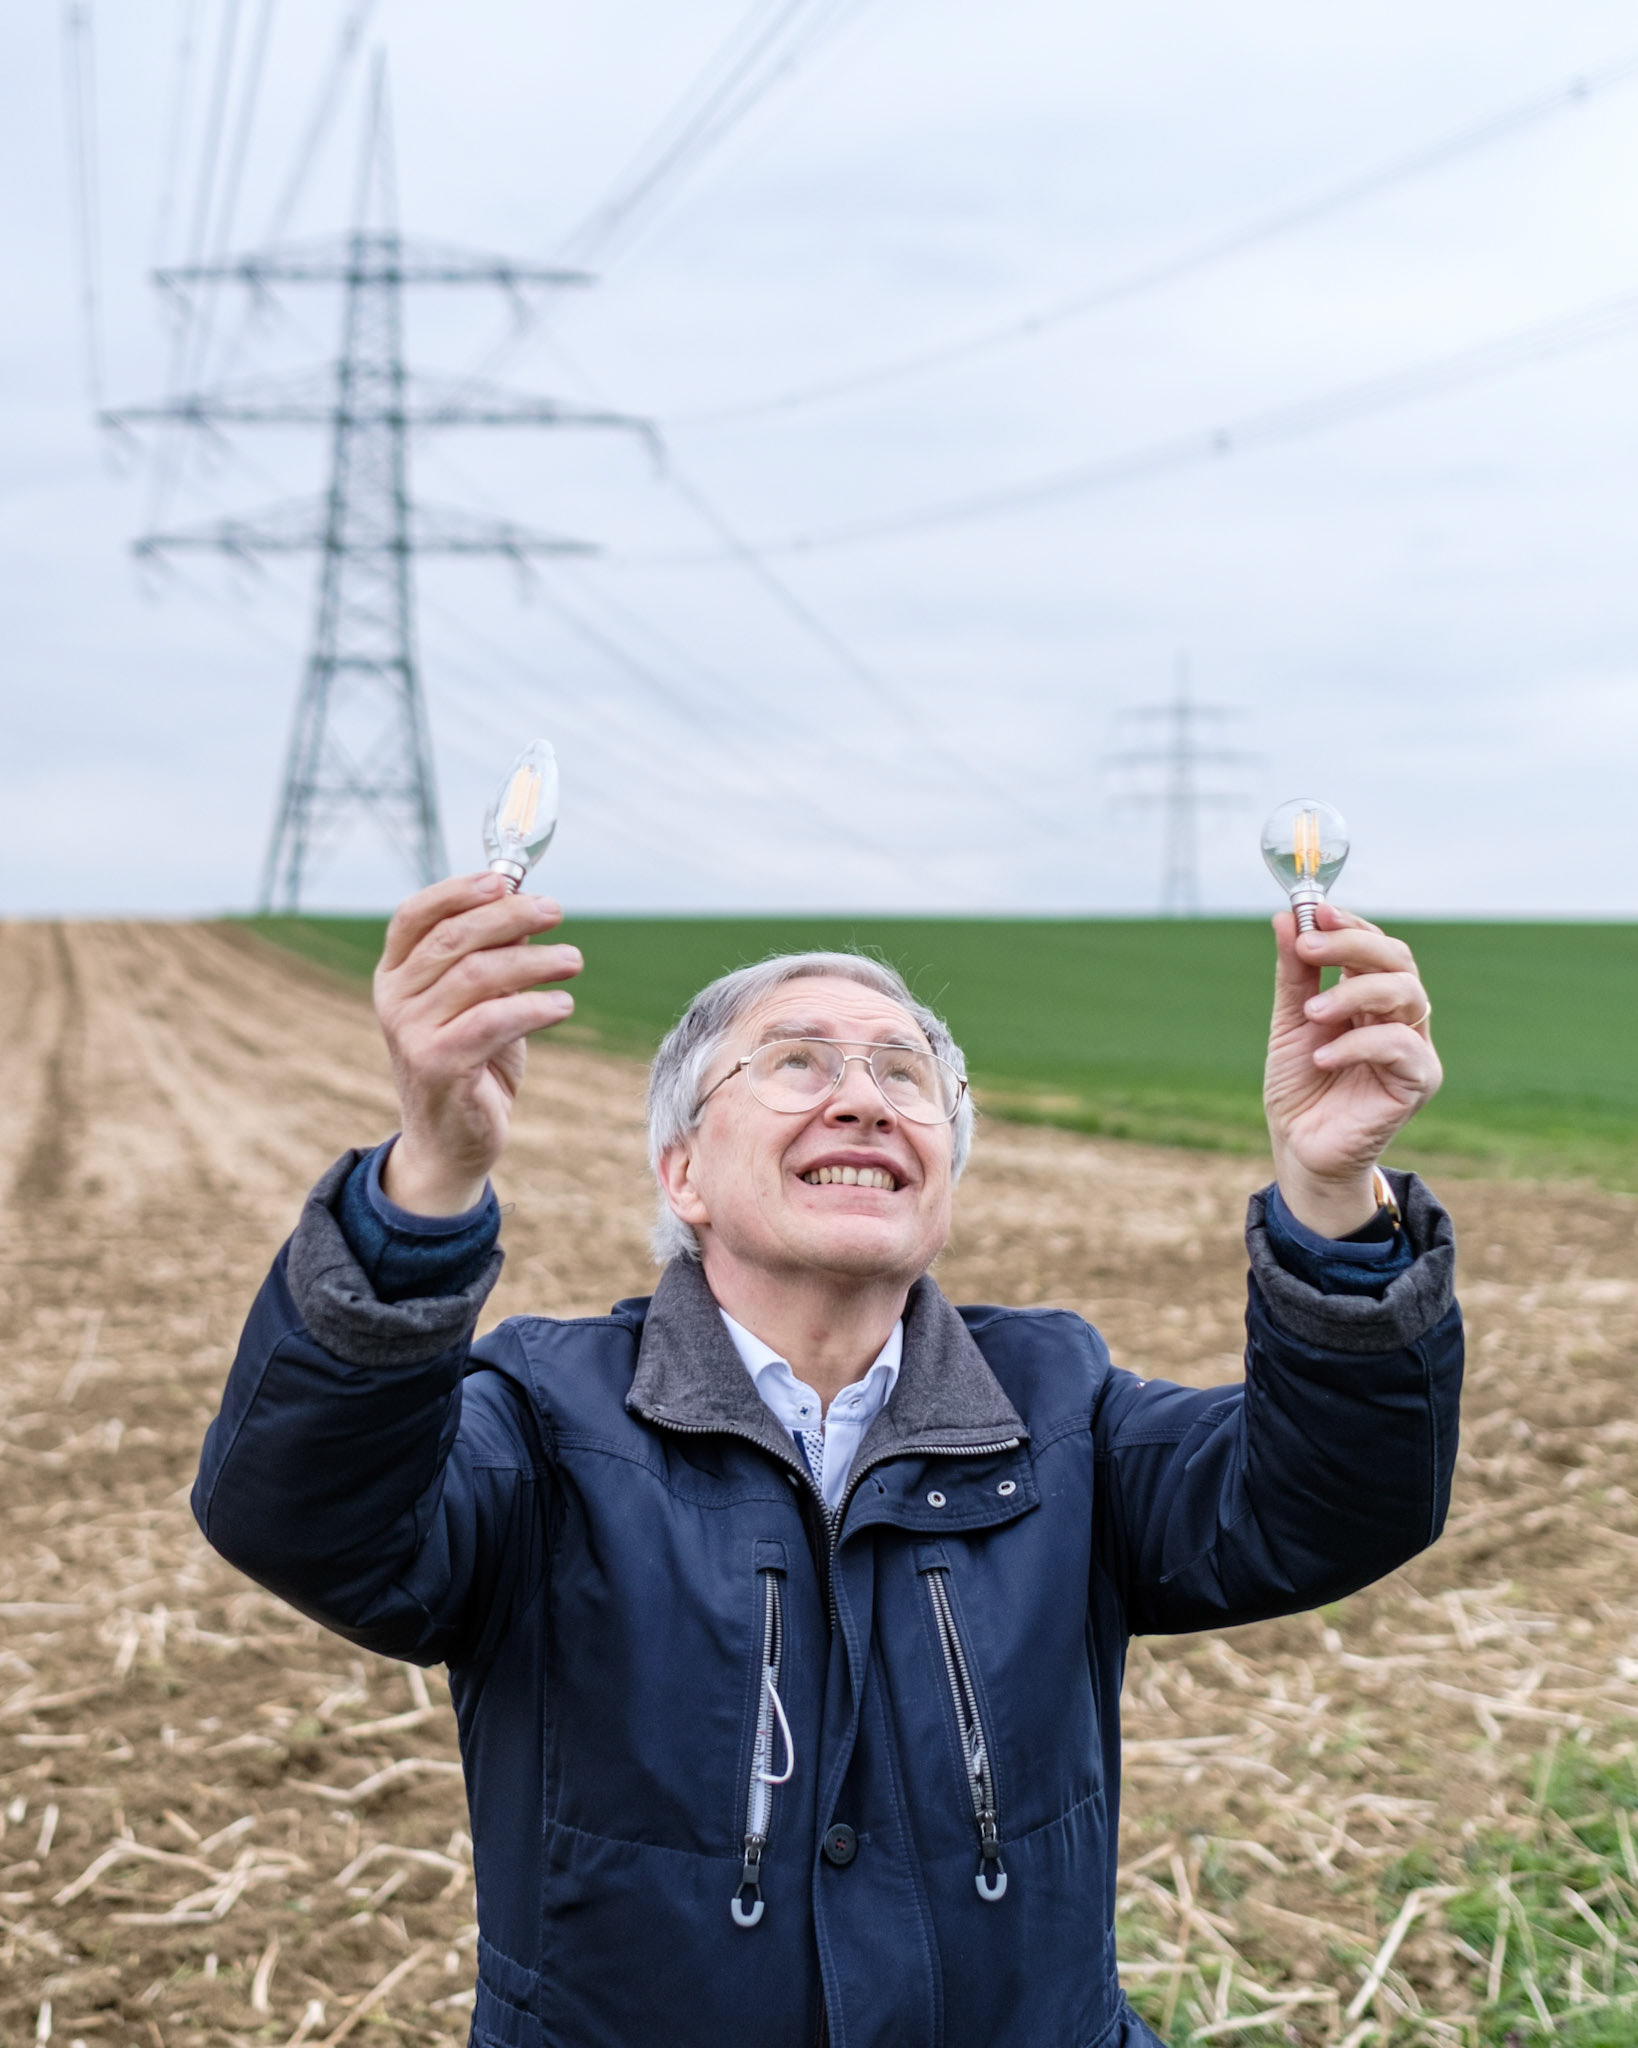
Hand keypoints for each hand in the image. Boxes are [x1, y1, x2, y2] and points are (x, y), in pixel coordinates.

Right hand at [373, 873, 582, 1214]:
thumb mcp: (479, 1001)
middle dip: (510, 917)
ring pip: (478, 974)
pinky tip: (563, 1003)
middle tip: (556, 912)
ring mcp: (411, 1032)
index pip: (414, 915)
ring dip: (534, 961)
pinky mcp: (438, 1065)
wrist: (451, 1141)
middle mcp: (394, 999)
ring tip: (573, 960)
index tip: (506, 880)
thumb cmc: (470, 1060)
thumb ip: (493, 955)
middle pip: (452, 938)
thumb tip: (524, 903)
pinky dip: (536, 1006)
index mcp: (396, 974)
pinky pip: (495, 1020)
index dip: (458, 890)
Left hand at [1264, 904, 1441, 1236]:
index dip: (1349, 925)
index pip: (1375, 946)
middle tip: (1309, 946)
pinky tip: (1323, 1057)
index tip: (1314, 911)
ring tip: (1311, 1012)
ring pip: (1407, 994)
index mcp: (1371, 996)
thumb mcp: (1291, 1021)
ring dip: (1355, 992)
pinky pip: (1401, 1047)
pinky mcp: (1418, 1082)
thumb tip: (1286, 917)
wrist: (1299, 1147)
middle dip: (1353, 946)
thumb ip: (1295, 973)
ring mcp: (1414, 1047)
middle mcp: (1399, 1016)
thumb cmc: (1300, 1084)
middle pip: (1397, 961)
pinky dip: (1359, 1044)